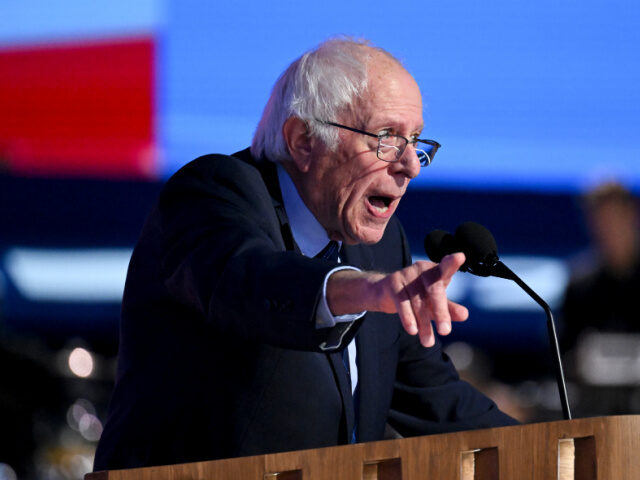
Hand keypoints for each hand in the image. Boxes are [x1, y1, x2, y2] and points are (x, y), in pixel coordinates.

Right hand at [327, 253, 467, 346]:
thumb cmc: (416, 296)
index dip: (452, 262)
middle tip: (445, 332)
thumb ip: (449, 309)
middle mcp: (422, 269)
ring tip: (427, 342)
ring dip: (424, 324)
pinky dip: (408, 318)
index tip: (460, 257)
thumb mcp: (434, 304)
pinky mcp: (393, 282)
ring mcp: (406, 274)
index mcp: (436, 271)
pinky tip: (412, 330)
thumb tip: (465, 315)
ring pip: (418, 302)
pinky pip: (402, 303)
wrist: (384, 293)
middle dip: (440, 312)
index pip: (446, 268)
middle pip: (434, 290)